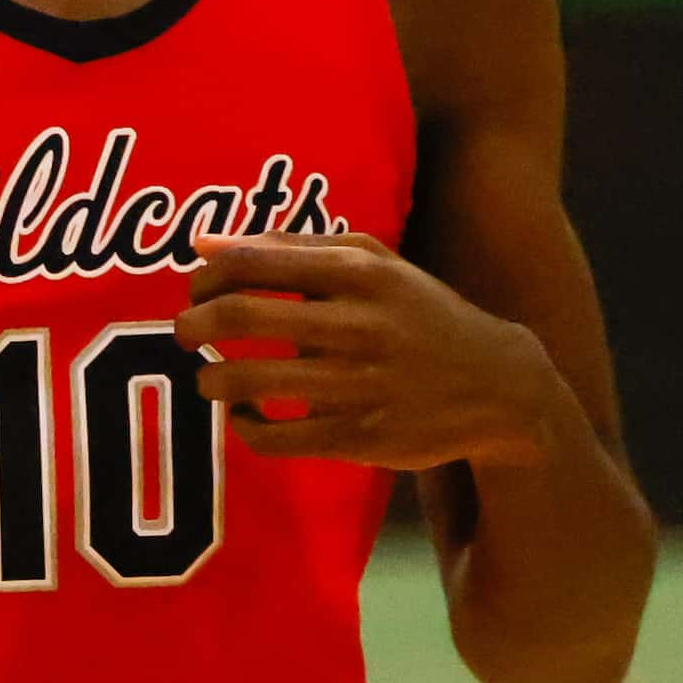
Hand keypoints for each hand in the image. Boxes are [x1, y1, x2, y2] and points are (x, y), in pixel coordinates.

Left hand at [172, 231, 567, 470]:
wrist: (497, 387)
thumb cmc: (419, 314)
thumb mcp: (371, 263)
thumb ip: (288, 247)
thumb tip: (203, 245)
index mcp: (357, 272)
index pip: (250, 262)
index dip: (205, 277)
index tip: (196, 291)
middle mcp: (356, 324)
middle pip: (237, 317)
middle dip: (191, 325)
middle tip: (185, 334)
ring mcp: (356, 385)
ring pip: (244, 382)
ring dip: (210, 380)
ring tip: (212, 379)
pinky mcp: (356, 438)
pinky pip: (271, 436)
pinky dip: (242, 426)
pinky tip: (246, 415)